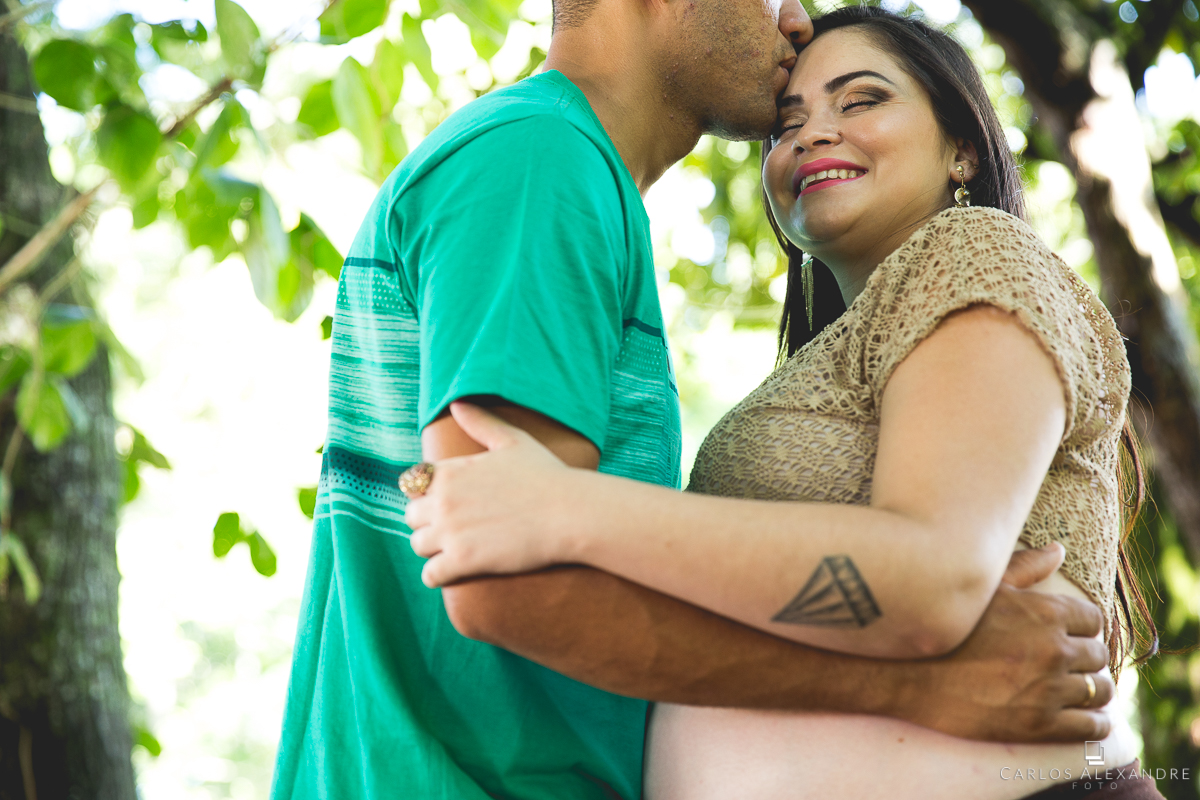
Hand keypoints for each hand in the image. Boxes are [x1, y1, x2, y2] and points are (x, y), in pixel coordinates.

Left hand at [406, 403, 584, 587]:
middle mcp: (443, 499)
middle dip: (427, 523)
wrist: (570, 513)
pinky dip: (437, 576)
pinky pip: (430, 575)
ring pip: (418, 545)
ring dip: (432, 549)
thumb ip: (481, 423)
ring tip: (452, 551)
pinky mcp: (463, 561)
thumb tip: (457, 405)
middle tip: (450, 530)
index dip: (427, 494)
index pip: (414, 483)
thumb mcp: (513, 441)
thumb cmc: (548, 475)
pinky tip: (452, 573)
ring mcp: (451, 531)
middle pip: (411, 516)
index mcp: (450, 470)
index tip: (445, 503)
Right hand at [895, 543, 1114, 741]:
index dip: (1082, 627)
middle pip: (1097, 655)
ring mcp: (1047, 689)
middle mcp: (1052, 649)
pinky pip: (1090, 727)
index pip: (1093, 619)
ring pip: (1098, 691)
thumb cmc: (941, 628)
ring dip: (1090, 691)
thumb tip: (1058, 550)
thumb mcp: (982, 589)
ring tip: (1076, 692)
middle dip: (1085, 659)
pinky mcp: (1039, 725)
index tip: (1070, 636)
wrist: (902, 675)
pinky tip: (1082, 718)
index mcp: (1044, 612)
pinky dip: (1093, 723)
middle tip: (1070, 666)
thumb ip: (1025, 567)